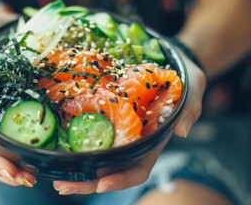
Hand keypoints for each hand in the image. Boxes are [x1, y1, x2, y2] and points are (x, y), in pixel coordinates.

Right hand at [0, 12, 35, 186]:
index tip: (12, 171)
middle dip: (9, 172)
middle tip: (32, 179)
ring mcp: (3, 114)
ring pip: (7, 149)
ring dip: (20, 166)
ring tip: (40, 173)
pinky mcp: (21, 106)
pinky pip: (25, 130)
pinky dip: (33, 145)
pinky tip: (49, 149)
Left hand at [53, 56, 206, 194]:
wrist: (172, 64)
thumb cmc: (184, 79)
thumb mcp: (194, 88)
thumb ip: (191, 107)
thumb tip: (183, 130)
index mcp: (152, 141)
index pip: (138, 169)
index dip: (120, 179)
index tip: (101, 183)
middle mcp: (133, 142)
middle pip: (111, 171)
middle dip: (88, 182)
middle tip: (63, 186)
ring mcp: (119, 132)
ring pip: (98, 159)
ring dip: (77, 171)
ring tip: (56, 179)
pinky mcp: (107, 119)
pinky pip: (91, 136)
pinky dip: (75, 147)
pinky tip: (58, 150)